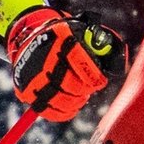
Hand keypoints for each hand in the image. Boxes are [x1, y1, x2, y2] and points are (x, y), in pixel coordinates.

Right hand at [6, 6, 127, 121]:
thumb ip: (102, 44)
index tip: (99, 81)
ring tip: (80, 95)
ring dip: (76, 102)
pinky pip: (48, 111)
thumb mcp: (83, 31)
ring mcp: (33, 76)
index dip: (94, 77)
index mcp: (61, 38)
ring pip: (61, 100)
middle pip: (71, 85)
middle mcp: (44, 57)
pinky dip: (63, 112)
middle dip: (85, 90)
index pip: (82, 62)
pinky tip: (70, 106)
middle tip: (89, 88)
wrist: (31, 35)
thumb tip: (117, 66)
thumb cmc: (66, 37)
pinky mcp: (26, 90)